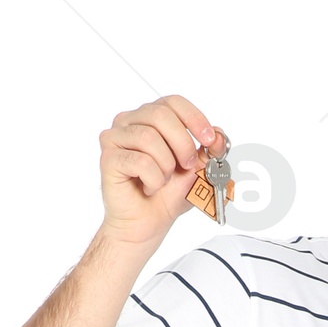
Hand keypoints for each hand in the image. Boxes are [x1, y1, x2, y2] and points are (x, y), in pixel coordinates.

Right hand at [99, 96, 224, 250]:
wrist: (147, 224)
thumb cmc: (167, 195)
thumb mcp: (197, 170)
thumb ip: (210, 151)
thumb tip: (219, 135)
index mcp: (150, 117)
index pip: (173, 102)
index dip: (194, 118)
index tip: (209, 140)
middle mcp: (129, 121)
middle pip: (160, 115)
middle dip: (182, 143)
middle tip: (188, 165)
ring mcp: (115, 138)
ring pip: (148, 137)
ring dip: (166, 166)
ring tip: (163, 180)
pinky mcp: (108, 159)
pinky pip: (139, 161)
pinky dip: (153, 179)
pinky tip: (149, 188)